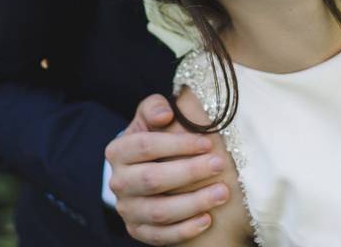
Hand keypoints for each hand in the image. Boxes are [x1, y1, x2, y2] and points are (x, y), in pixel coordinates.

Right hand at [106, 94, 230, 244]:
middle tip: (219, 165)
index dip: (177, 144)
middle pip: (152, 180)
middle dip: (189, 173)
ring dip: (194, 203)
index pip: (145, 146)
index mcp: (118, 151)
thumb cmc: (157, 138)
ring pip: (159, 211)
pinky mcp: (138, 230)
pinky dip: (185, 230)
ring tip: (222, 192)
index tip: (206, 143)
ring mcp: (127, 209)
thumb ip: (155, 106)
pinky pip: (160, 236)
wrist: (149, 167)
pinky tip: (207, 219)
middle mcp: (118, 182)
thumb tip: (165, 115)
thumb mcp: (152, 117)